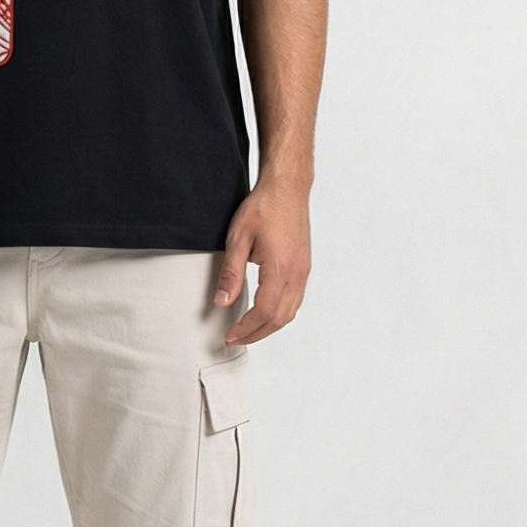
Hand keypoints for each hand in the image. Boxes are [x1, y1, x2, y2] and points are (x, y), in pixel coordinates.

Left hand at [214, 177, 311, 345]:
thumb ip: (230, 273)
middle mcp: (297, 274)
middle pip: (280, 319)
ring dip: (269, 326)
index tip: (229, 334)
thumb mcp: (238, 239)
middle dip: (257, 334)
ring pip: (290, 312)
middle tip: (235, 338)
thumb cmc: (263, 207)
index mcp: (280, 268)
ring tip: (247, 330)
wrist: (287, 188)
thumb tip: (222, 302)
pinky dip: (279, 313)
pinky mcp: (304, 267)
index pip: (264, 312)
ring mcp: (303, 271)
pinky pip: (295, 299)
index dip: (245, 328)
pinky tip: (264, 312)